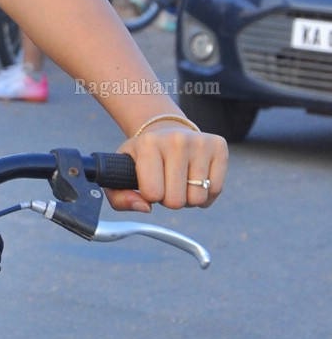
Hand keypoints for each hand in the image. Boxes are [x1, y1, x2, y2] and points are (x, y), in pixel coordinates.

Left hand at [108, 123, 227, 213]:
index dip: (150, 196)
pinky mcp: (219, 146)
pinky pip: (216, 190)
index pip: (153, 194)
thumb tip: (145, 207)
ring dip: (188, 197)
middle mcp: (176, 139)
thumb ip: (119, 197)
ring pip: (198, 198)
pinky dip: (206, 193)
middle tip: (166, 182)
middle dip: (170, 199)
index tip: (149, 184)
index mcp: (148, 144)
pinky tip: (196, 179)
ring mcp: (200, 142)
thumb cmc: (142, 157)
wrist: (166, 131)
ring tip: (180, 180)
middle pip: (176, 201)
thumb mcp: (120, 172)